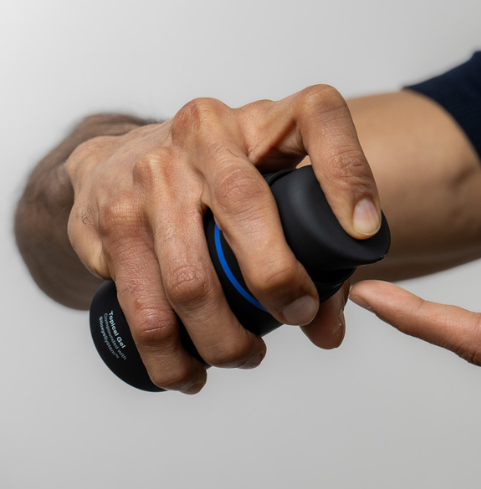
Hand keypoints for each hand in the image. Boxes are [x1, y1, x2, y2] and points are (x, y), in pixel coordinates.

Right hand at [65, 84, 380, 392]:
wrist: (121, 159)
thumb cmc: (220, 177)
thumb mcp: (274, 187)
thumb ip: (315, 252)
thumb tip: (328, 329)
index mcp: (261, 118)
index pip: (317, 116)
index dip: (347, 173)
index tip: (364, 233)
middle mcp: (202, 134)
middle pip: (244, 204)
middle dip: (277, 278)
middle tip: (298, 317)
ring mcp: (149, 175)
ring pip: (189, 275)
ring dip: (223, 334)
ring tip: (246, 356)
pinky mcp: (108, 221)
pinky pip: (141, 304)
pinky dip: (170, 353)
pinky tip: (191, 372)